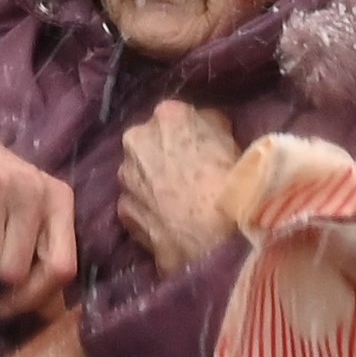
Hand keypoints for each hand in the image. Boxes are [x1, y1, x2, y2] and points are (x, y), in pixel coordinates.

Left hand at [118, 101, 245, 278]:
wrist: (211, 241)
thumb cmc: (230, 187)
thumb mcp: (233, 143)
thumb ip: (212, 129)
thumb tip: (207, 131)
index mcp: (167, 115)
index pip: (179, 117)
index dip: (193, 134)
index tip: (205, 150)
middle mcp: (137, 138)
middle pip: (153, 142)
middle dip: (166, 154)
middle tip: (190, 175)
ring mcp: (125, 175)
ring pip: (140, 172)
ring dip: (154, 181)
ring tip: (178, 202)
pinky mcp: (122, 208)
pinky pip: (137, 202)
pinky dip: (149, 208)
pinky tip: (168, 220)